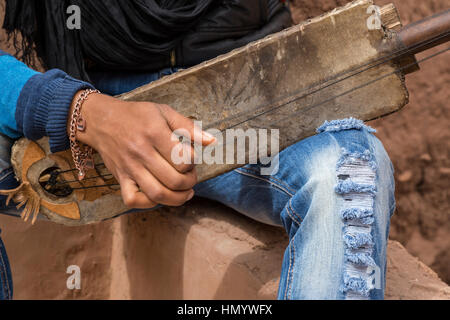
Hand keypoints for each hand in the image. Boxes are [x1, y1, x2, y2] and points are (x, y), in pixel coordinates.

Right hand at [68, 92, 214, 208]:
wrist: (100, 119)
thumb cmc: (136, 115)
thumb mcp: (164, 112)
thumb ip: (189, 127)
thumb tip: (212, 141)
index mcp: (154, 133)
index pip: (183, 160)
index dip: (193, 163)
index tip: (191, 158)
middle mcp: (141, 152)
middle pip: (174, 181)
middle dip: (190, 182)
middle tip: (190, 176)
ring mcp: (129, 168)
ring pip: (157, 194)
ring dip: (177, 198)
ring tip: (185, 192)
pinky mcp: (120, 178)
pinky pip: (133, 200)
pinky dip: (149, 203)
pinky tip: (159, 195)